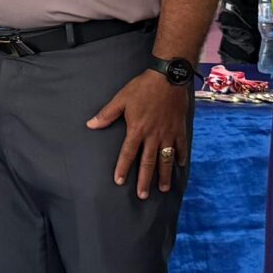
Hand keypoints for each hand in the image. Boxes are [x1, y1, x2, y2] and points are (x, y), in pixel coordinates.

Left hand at [88, 69, 190, 194]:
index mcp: (137, 130)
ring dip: (164, 175)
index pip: (128, 154)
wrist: (168, 78)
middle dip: (144, 180)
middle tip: (142, 195)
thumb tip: (90, 125)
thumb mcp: (121, 99)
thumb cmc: (142, 87)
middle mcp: (153, 136)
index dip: (122, 168)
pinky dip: (181, 156)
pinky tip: (180, 166)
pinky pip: (181, 146)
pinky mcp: (179, 129)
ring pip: (166, 159)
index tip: (119, 182)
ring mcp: (168, 134)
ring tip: (163, 188)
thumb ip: (106, 114)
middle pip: (148, 163)